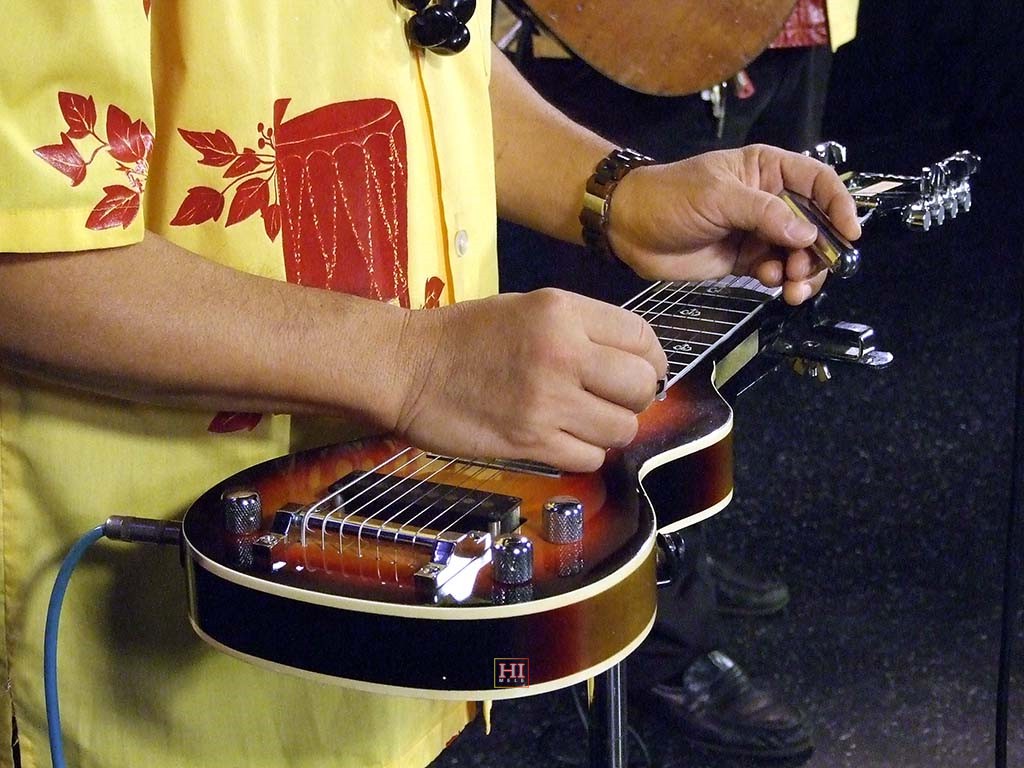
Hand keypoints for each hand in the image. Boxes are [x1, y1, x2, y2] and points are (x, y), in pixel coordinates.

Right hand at [392, 289, 667, 471]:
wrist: (406, 367)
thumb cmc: (464, 335)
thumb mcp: (528, 309)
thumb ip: (581, 329)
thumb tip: (633, 364)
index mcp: (563, 311)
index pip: (643, 339)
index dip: (650, 361)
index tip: (637, 374)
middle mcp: (563, 352)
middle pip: (641, 387)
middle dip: (633, 399)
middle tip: (609, 402)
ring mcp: (547, 400)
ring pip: (621, 429)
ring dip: (608, 431)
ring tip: (580, 422)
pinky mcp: (530, 442)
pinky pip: (589, 458)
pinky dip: (581, 453)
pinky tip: (558, 439)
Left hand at [607, 144, 861, 304]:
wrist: (630, 228)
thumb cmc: (669, 197)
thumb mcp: (717, 197)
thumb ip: (764, 214)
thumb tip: (806, 235)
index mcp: (767, 170)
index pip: (819, 182)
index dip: (839, 205)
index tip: (849, 233)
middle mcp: (770, 200)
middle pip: (816, 225)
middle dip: (820, 250)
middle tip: (807, 271)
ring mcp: (759, 232)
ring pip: (800, 254)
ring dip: (804, 273)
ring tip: (792, 287)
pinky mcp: (746, 259)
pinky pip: (778, 272)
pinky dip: (782, 282)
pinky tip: (772, 285)